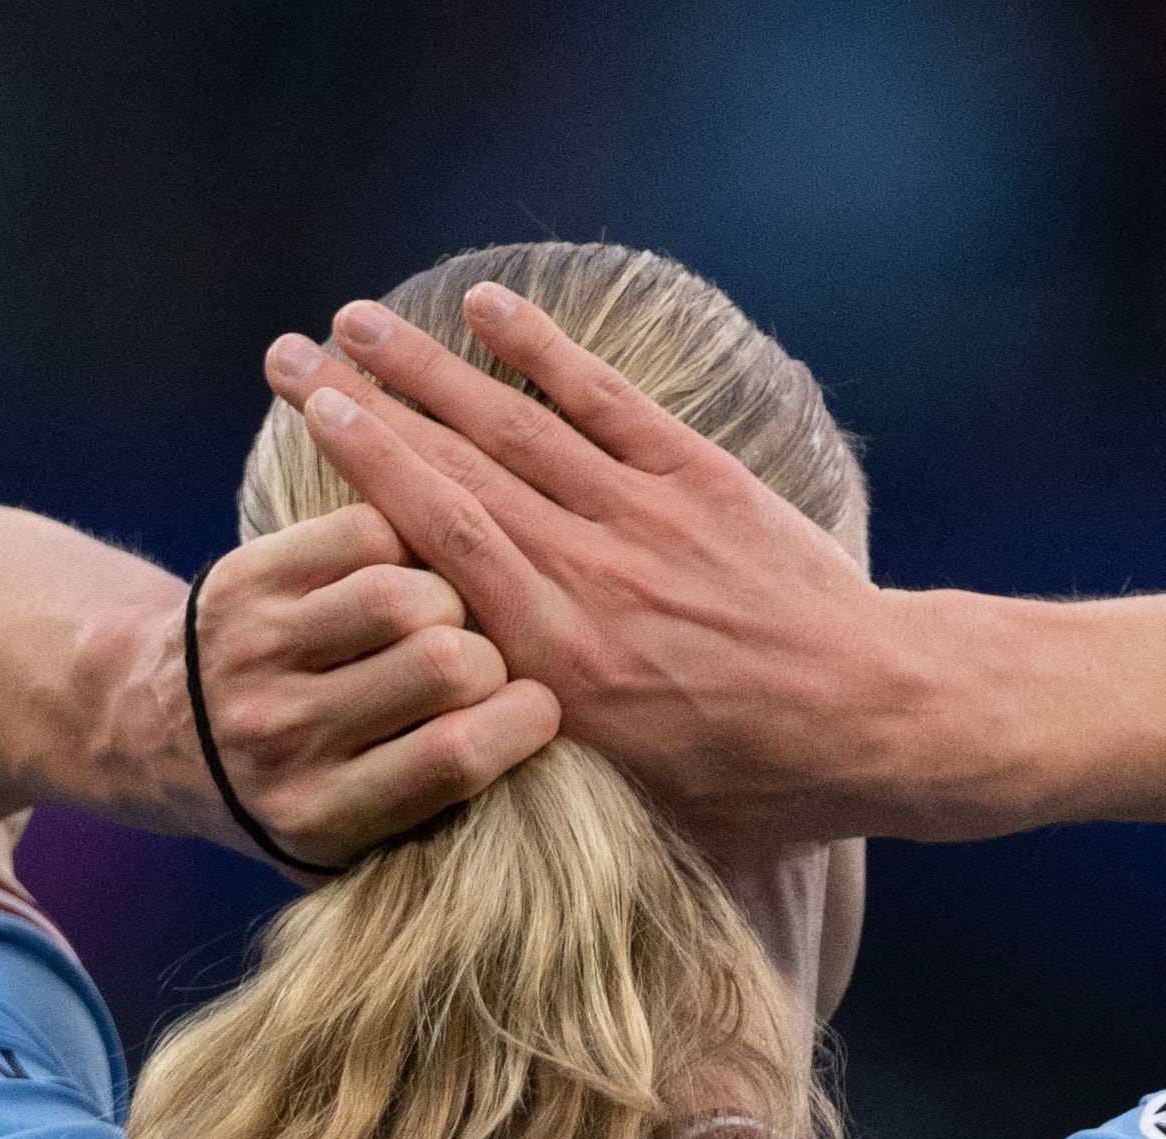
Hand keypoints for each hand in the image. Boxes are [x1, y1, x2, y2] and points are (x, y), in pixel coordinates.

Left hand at [180, 501, 560, 870]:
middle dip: (488, 658)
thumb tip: (546, 752)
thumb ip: (432, 816)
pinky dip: (401, 546)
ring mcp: (257, 653)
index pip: (455, 758)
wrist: (159, 732)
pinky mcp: (244, 581)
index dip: (523, 723)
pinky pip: (362, 535)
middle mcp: (283, 737)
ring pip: (405, 592)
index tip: (540, 710)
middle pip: (442, 665)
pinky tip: (399, 576)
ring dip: (445, 598)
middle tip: (481, 666)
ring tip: (440, 620)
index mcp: (320, 815)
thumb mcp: (349, 845)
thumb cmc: (286, 792)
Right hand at [263, 291, 922, 854]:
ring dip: (432, 367)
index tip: (312, 421)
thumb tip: (468, 738)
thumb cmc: (754, 789)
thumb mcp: (630, 803)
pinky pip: (606, 402)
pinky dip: (546, 351)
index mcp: (556, 664)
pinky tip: (487, 308)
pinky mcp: (700, 483)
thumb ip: (546, 753)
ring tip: (360, 321)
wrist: (874, 725)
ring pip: (516, 426)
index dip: (363, 471)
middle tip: (292, 353)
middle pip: (453, 469)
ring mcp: (644, 520)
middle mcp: (586, 577)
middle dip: (365, 404)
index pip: (435, 543)